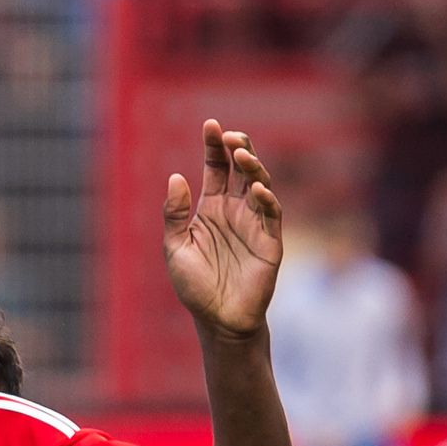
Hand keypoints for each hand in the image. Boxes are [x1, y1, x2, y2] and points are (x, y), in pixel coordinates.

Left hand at [163, 118, 283, 338]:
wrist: (218, 321)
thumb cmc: (195, 286)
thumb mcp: (175, 248)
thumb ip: (174, 214)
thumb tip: (176, 177)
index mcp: (211, 208)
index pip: (216, 168)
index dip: (214, 146)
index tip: (210, 124)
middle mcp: (235, 210)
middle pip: (242, 169)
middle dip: (238, 149)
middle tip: (230, 136)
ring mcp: (255, 224)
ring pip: (260, 185)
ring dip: (253, 168)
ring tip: (241, 154)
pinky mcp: (270, 242)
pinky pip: (272, 214)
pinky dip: (266, 199)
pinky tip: (255, 189)